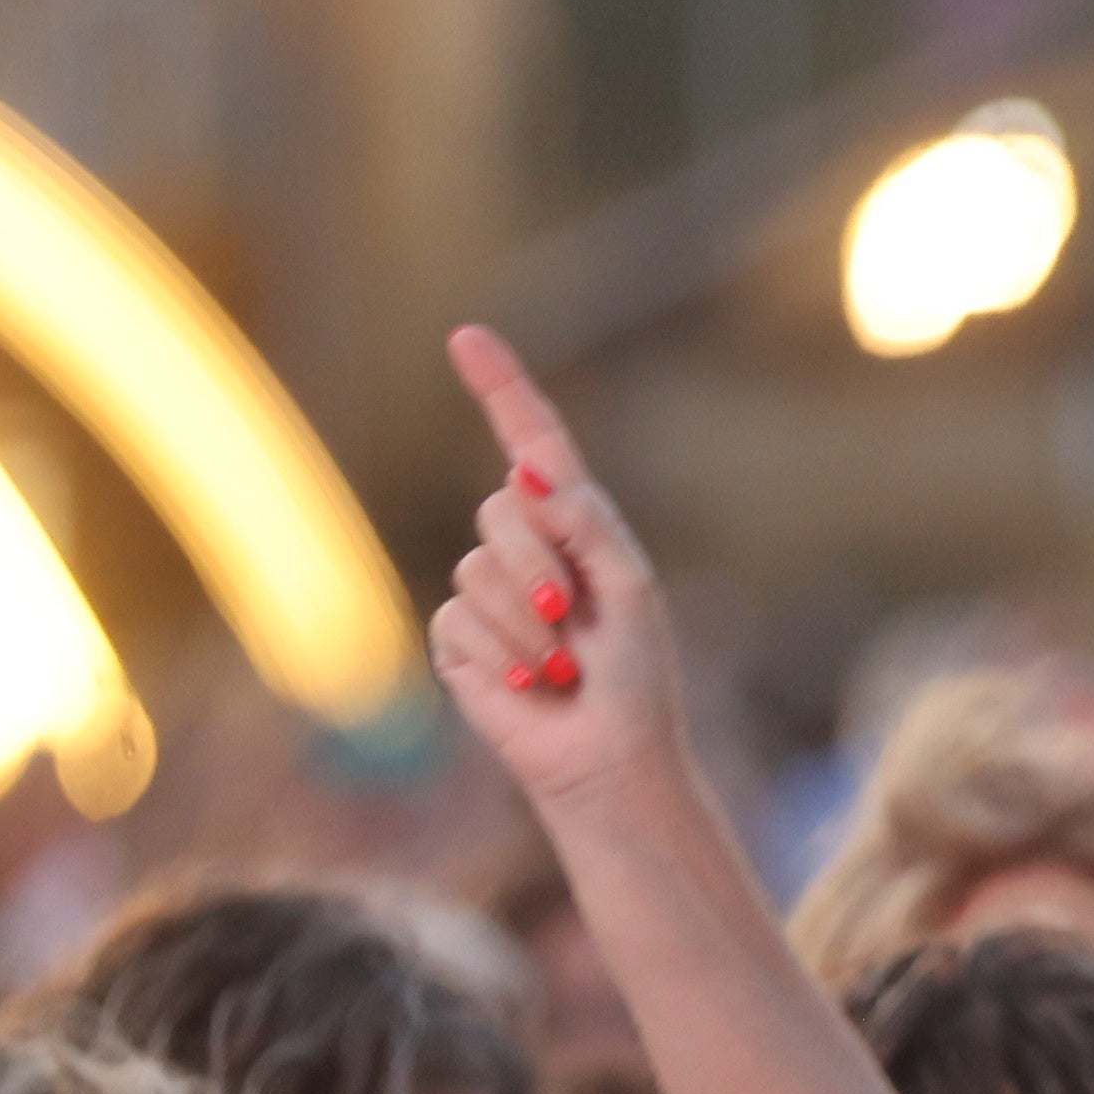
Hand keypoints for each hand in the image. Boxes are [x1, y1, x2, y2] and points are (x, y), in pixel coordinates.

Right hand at [429, 327, 688, 810]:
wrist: (609, 757)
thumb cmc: (636, 676)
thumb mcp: (630, 589)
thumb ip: (588, 526)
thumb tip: (533, 474)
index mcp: (574, 523)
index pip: (529, 440)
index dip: (499, 387)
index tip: (466, 336)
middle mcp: (527, 546)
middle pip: (499, 509)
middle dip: (540, 564)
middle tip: (577, 618)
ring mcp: (486, 591)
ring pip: (476, 567)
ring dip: (528, 624)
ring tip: (564, 663)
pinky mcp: (457, 638)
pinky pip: (457, 619)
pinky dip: (504, 655)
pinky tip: (531, 684)